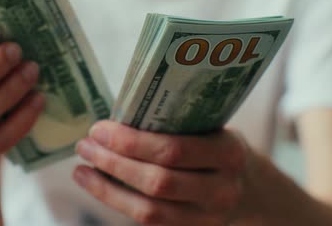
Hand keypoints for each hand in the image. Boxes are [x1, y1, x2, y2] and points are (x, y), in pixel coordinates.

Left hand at [73, 121, 258, 225]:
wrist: (249, 190)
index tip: (100, 128)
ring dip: (107, 187)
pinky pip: (148, 222)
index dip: (131, 142)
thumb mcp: (211, 128)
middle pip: (158, 181)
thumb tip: (117, 116)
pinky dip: (117, 202)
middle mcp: (221, 190)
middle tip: (85, 145)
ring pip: (149, 209)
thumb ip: (176, 124)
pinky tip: (96, 184)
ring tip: (82, 168)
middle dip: (114, 163)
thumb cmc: (217, 148)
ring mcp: (207, 218)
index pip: (173, 150)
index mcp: (229, 153)